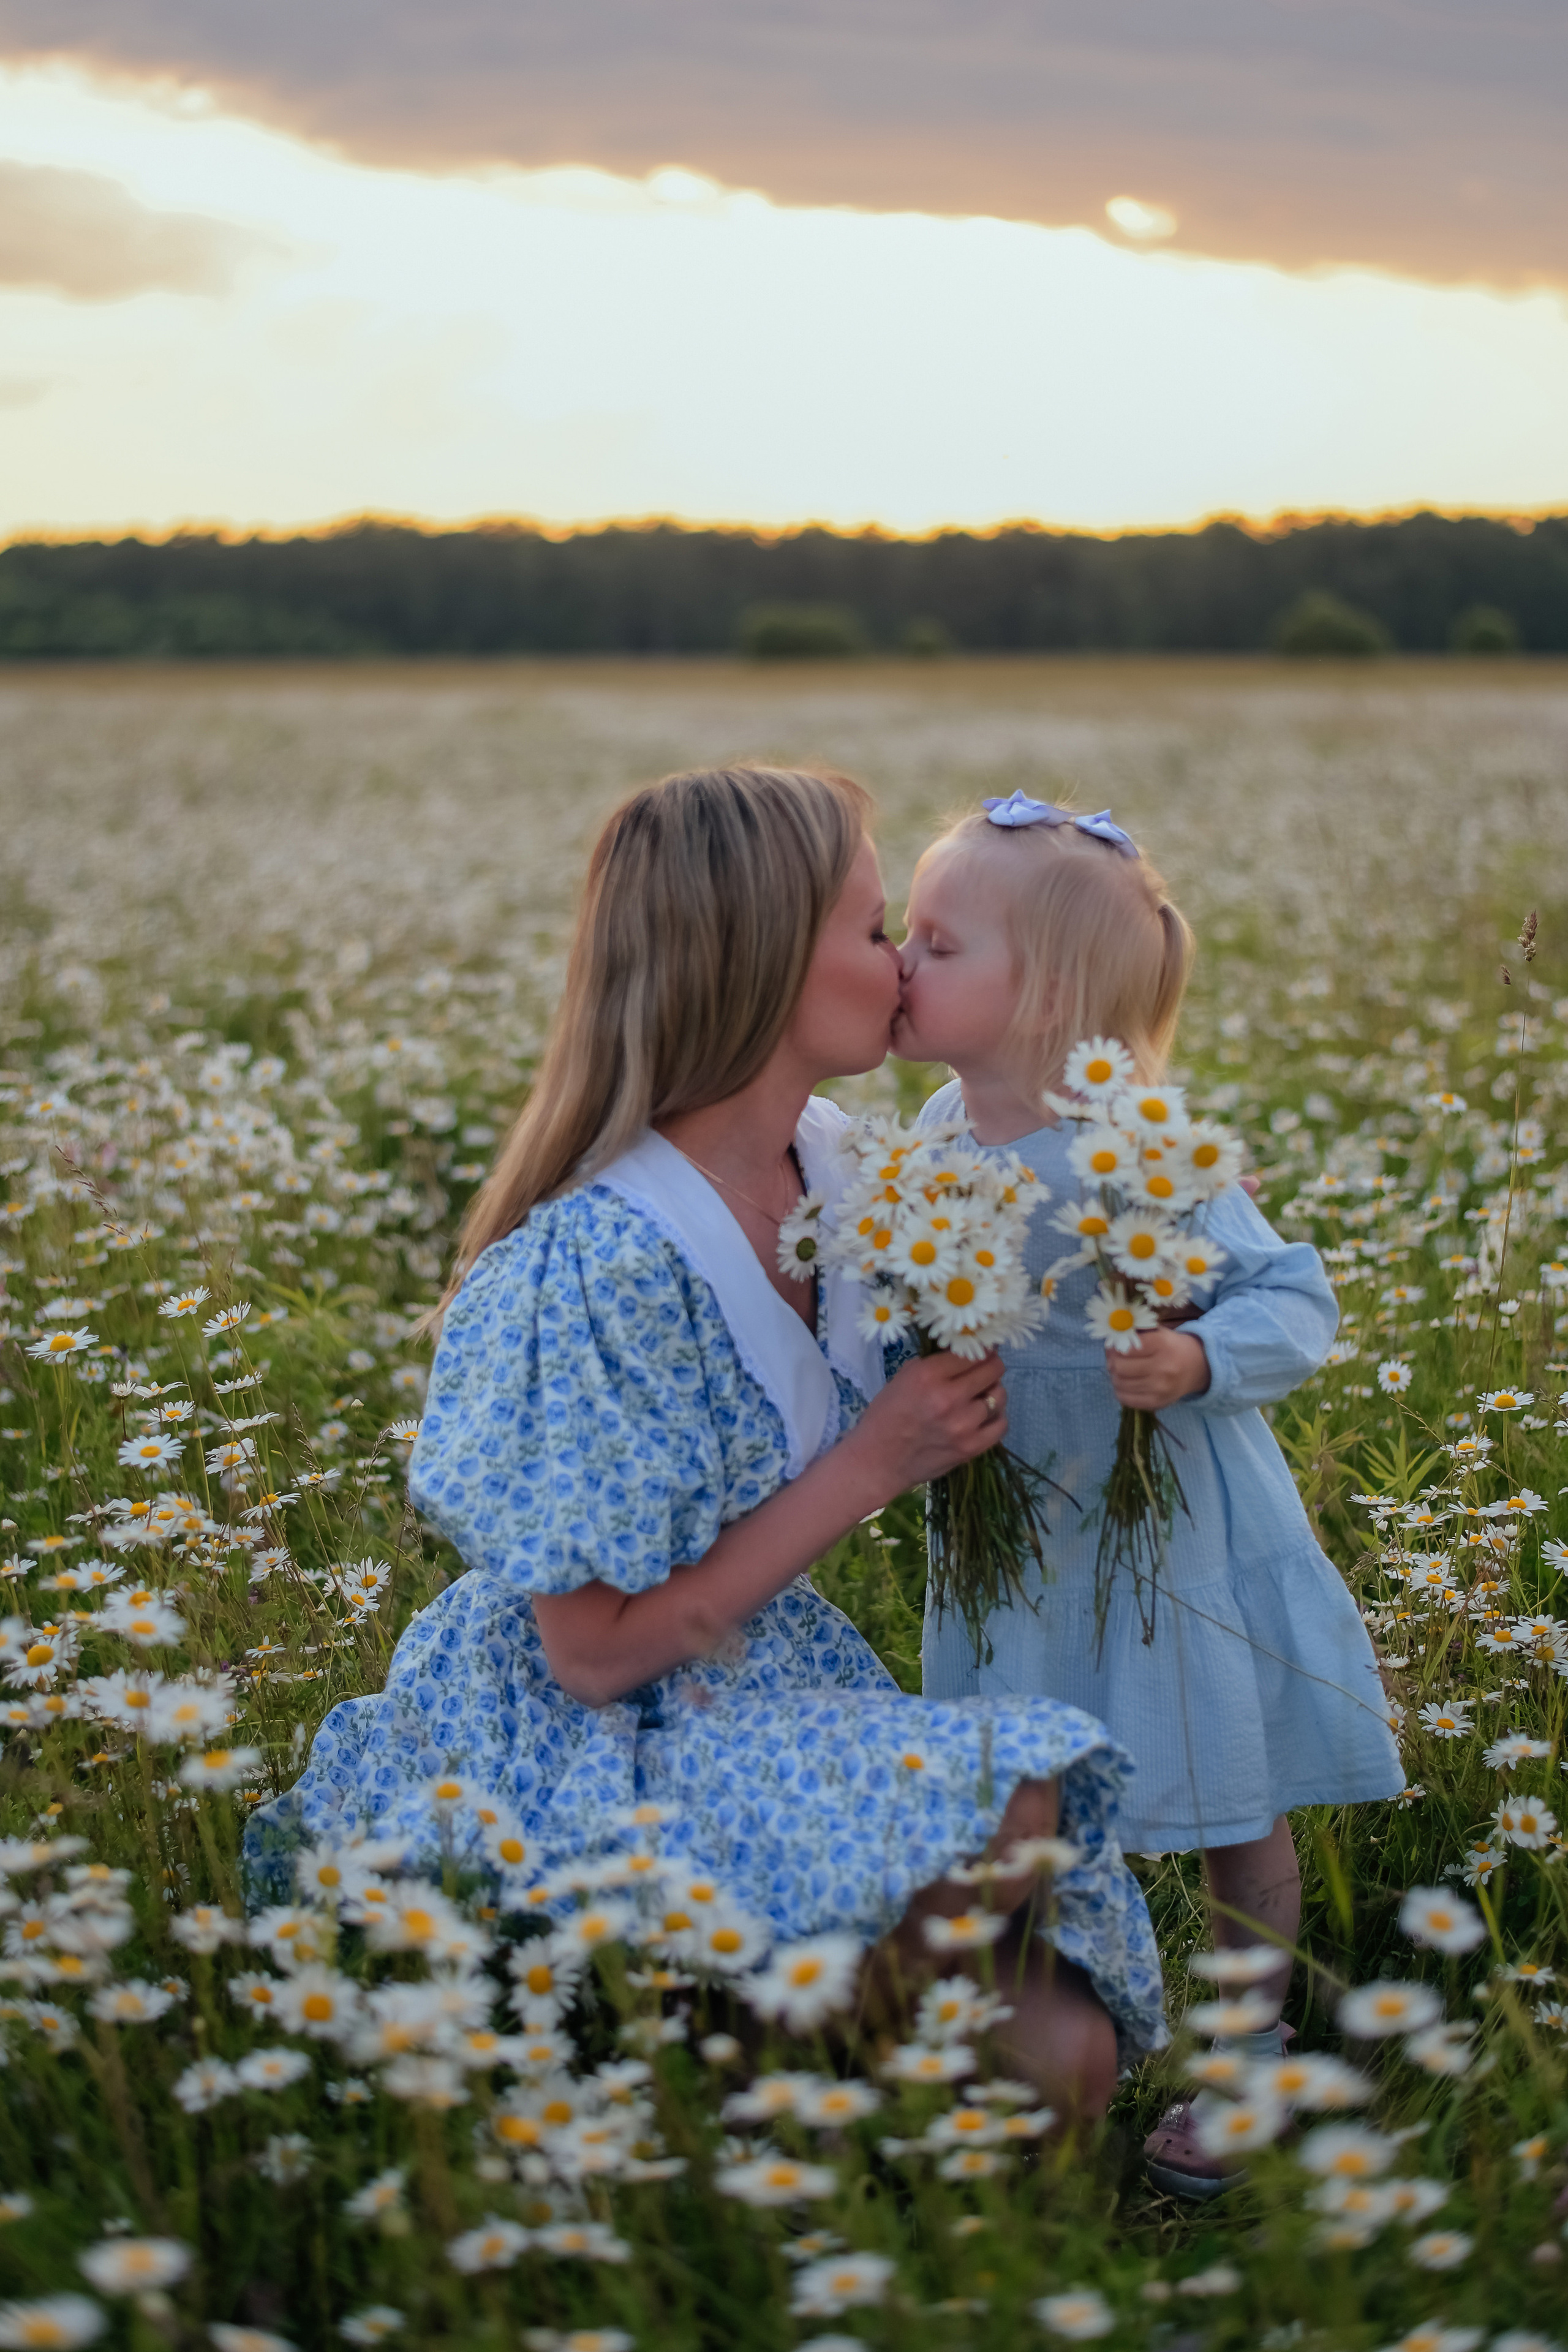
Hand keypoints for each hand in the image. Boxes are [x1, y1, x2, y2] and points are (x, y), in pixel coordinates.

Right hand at [850, 1348, 1007, 1497]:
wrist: (879, 1459)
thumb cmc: (887, 1414)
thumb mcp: (905, 1377)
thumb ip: (937, 1363)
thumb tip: (968, 1353)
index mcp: (929, 1375)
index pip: (973, 1352)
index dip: (982, 1348)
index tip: (983, 1349)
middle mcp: (949, 1397)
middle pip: (993, 1370)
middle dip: (990, 1366)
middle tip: (984, 1370)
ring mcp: (963, 1425)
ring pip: (999, 1396)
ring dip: (991, 1393)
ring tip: (979, 1397)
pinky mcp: (971, 1448)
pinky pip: (1001, 1425)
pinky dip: (995, 1418)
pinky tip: (982, 1417)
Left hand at [1106, 1326, 1209, 1409]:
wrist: (1197, 1367)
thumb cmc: (1172, 1346)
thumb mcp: (1158, 1332)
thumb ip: (1134, 1334)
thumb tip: (1109, 1341)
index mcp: (1162, 1345)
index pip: (1126, 1348)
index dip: (1115, 1347)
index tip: (1115, 1346)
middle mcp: (1162, 1368)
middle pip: (1120, 1367)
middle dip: (1112, 1362)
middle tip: (1114, 1359)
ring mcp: (1160, 1388)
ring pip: (1120, 1384)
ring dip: (1114, 1376)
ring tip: (1119, 1371)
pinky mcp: (1157, 1403)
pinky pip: (1126, 1399)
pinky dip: (1120, 1390)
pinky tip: (1126, 1383)